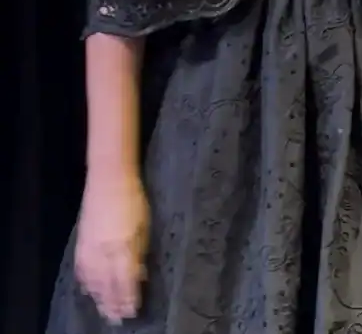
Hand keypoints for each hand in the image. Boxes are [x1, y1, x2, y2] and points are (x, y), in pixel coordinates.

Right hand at [75, 170, 149, 323]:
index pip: (125, 281)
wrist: (108, 178)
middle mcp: (104, 252)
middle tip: (117, 320)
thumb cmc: (134, 199)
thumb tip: (139, 275)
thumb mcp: (144, 226)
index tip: (132, 312)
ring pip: (92, 281)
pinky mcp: (81, 242)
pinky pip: (81, 270)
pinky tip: (89, 290)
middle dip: (113, 305)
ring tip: (105, 312)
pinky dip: (86, 283)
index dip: (128, 298)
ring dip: (99, 299)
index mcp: (122, 247)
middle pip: (107, 286)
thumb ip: (140, 252)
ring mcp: (89, 248)